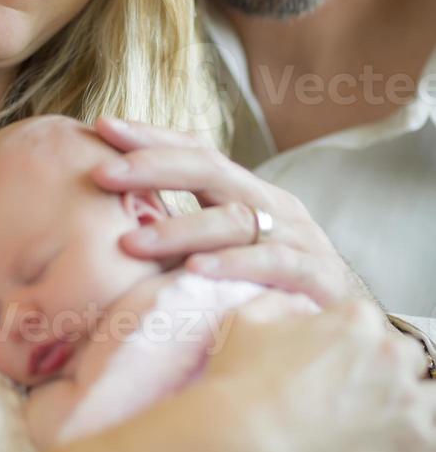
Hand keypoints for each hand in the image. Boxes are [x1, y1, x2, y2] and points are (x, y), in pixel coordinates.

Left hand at [92, 118, 368, 307]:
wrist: (350, 325)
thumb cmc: (274, 285)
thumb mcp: (229, 249)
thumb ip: (185, 232)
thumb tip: (112, 222)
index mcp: (246, 192)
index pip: (196, 151)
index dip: (151, 137)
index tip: (102, 127)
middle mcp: (271, 204)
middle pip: (208, 170)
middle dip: (152, 167)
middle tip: (103, 172)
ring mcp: (296, 236)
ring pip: (232, 219)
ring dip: (177, 229)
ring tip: (129, 244)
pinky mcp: (314, 275)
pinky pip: (270, 263)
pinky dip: (230, 265)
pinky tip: (193, 272)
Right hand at [206, 294, 435, 451]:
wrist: (246, 443)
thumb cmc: (241, 381)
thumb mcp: (246, 319)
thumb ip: (280, 303)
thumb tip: (297, 306)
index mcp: (355, 318)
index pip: (370, 324)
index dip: (351, 345)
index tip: (335, 365)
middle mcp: (389, 351)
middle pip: (404, 356)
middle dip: (383, 371)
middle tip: (352, 394)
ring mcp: (406, 398)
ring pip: (428, 395)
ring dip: (408, 403)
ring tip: (376, 421)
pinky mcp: (416, 444)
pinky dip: (418, 440)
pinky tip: (391, 445)